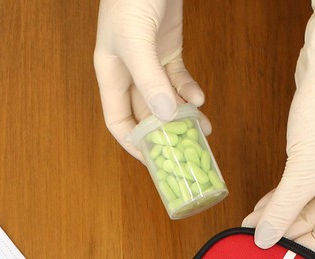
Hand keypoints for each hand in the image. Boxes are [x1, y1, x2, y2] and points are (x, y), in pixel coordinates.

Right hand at [94, 0, 207, 158]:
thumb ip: (149, 79)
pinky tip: (200, 99)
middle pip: (145, 115)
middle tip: (186, 151)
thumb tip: (165, 117)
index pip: (117, 122)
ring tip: (202, 129)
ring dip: (182, 116)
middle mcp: (129, 72)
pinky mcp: (167, 48)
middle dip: (165, 134)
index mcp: (111, 73)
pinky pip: (178, 80)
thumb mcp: (136, 40)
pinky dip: (189, 92)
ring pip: (165, 100)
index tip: (154, 162)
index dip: (134, 144)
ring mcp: (149, 60)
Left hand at [244, 0, 314, 254]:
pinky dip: (280, 195)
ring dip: (277, 213)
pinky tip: (261, 204)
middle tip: (253, 239)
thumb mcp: (301, 173)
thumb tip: (265, 238)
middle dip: (282, 230)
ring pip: (302, 203)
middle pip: (312, 222)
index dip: (298, 249)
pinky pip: (298, 185)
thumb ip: (282, 209)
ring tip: (250, 223)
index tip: (271, 256)